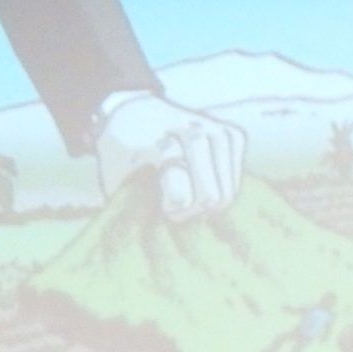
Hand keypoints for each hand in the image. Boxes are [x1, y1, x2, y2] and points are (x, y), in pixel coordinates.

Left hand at [93, 90, 246, 221]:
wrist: (134, 113)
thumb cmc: (122, 155)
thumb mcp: (115, 181)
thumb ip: (132, 205)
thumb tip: (155, 238)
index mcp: (159, 144)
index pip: (184, 195)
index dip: (174, 210)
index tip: (162, 207)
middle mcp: (194, 131)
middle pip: (212, 197)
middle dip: (192, 210)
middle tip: (172, 205)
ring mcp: (217, 130)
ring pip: (228, 192)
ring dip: (206, 202)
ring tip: (186, 193)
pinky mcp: (233, 134)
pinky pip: (236, 181)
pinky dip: (220, 188)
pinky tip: (202, 182)